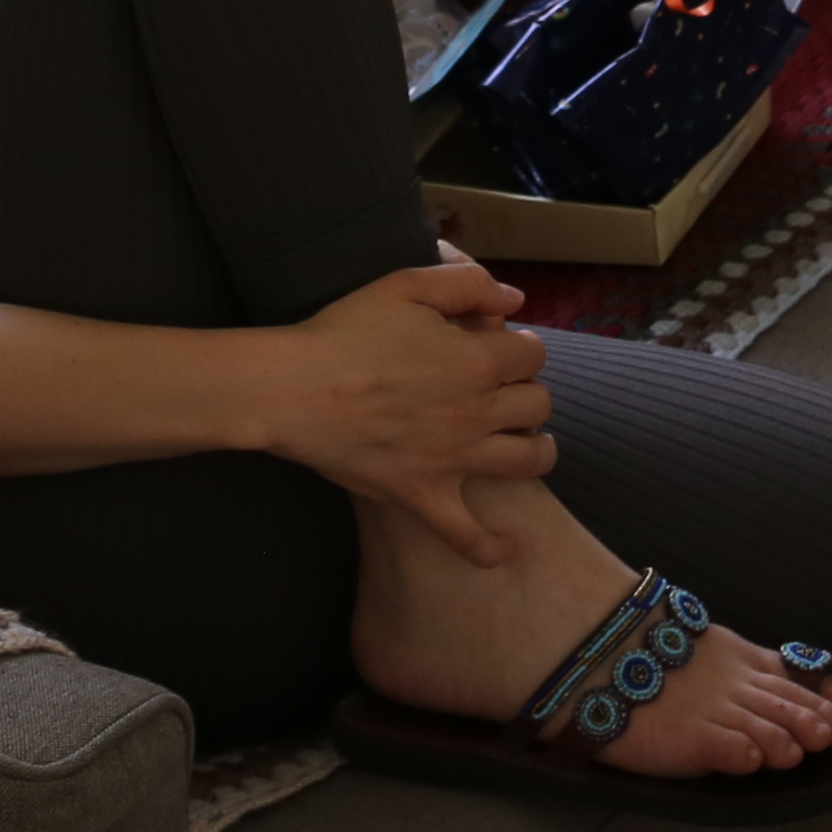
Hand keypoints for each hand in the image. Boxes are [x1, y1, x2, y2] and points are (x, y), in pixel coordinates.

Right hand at [259, 263, 554, 559]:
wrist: (293, 389)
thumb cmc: (345, 332)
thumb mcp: (405, 285)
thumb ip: (467, 284)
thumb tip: (514, 301)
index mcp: (476, 360)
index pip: (533, 354)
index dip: (522, 347)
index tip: (502, 349)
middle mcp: (477, 412)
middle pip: (539, 405)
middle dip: (527, 392)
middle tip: (504, 391)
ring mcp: (453, 460)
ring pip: (529, 462)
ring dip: (537, 450)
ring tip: (524, 444)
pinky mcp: (422, 496)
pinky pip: (468, 536)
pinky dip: (492, 547)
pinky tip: (507, 546)